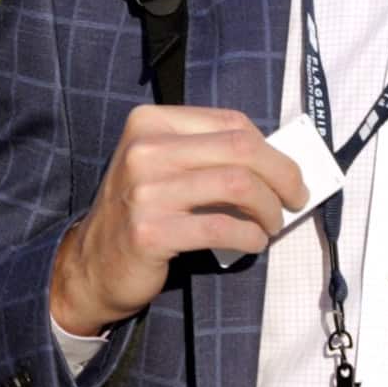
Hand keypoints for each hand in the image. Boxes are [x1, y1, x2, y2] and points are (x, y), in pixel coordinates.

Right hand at [51, 106, 305, 336]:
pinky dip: (250, 236)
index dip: (271, 149)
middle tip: (296, 198)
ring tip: (272, 224)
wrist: (91, 264)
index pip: (231, 123)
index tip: (287, 173)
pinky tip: (253, 242)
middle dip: (283, 174)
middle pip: (241, 149)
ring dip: (269, 208)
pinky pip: (222, 227)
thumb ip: (206, 154)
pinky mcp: (151, 231)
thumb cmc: (140, 212)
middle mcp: (144, 149)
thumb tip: (276, 161)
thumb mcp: (162, 166)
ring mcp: (145, 190)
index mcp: (150, 123)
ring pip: (238, 185)